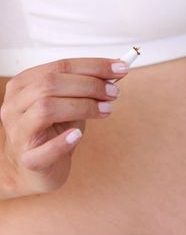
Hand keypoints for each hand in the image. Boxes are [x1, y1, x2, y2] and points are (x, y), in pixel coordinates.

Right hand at [0, 58, 127, 196]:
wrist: (36, 168)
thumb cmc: (53, 132)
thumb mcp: (70, 104)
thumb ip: (86, 88)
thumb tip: (115, 70)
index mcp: (24, 85)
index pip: (60, 66)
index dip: (93, 66)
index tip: (120, 68)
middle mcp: (15, 105)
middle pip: (50, 84)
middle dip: (89, 85)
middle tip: (114, 93)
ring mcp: (18, 132)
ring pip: (46, 109)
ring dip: (82, 107)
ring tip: (107, 110)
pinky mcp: (28, 158)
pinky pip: (43, 149)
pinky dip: (62, 142)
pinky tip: (78, 135)